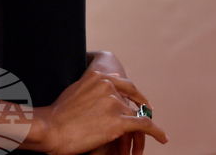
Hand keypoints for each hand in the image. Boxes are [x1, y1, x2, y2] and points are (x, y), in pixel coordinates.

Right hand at [37, 70, 166, 154]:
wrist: (51, 128)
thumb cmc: (57, 114)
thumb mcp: (74, 91)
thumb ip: (90, 86)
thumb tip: (99, 83)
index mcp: (97, 77)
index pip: (123, 82)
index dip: (133, 92)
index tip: (137, 99)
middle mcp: (108, 86)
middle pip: (132, 95)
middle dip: (142, 103)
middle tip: (149, 109)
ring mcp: (114, 103)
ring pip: (136, 114)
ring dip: (142, 126)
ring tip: (151, 133)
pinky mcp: (119, 121)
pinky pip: (144, 125)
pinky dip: (157, 132)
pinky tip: (163, 137)